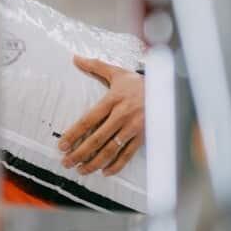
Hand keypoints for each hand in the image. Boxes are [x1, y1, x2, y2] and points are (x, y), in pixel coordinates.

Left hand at [58, 55, 145, 175]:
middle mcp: (123, 116)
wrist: (169, 88)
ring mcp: (134, 128)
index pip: (88, 120)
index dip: (74, 134)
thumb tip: (76, 58)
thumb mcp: (117, 72)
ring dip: (94, 162)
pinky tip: (104, 171)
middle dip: (80, 152)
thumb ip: (95, 66)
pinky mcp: (143, 137)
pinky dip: (116, 165)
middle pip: (97, 138)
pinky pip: (128, 154)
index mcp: (113, 100)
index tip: (62, 144)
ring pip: (111, 149)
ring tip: (81, 170)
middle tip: (66, 162)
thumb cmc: (138, 83)